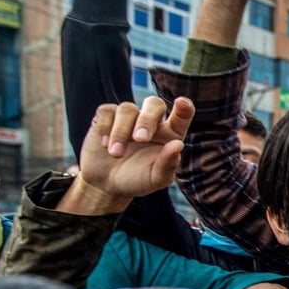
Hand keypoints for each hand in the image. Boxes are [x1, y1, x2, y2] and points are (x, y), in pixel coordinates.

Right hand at [64, 97, 193, 214]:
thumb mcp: (156, 179)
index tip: (182, 103)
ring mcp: (129, 117)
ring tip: (116, 154)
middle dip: (147, 119)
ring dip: (121, 131)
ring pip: (127, 109)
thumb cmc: (138, 180)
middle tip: (140, 139)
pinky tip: (104, 144)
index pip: (182, 115)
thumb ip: (169, 164)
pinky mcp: (107, 117)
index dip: (184, 107)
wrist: (107, 184)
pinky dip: (105, 127)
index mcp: (170, 133)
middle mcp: (152, 121)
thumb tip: (178, 145)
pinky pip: (107, 111)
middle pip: (154, 104)